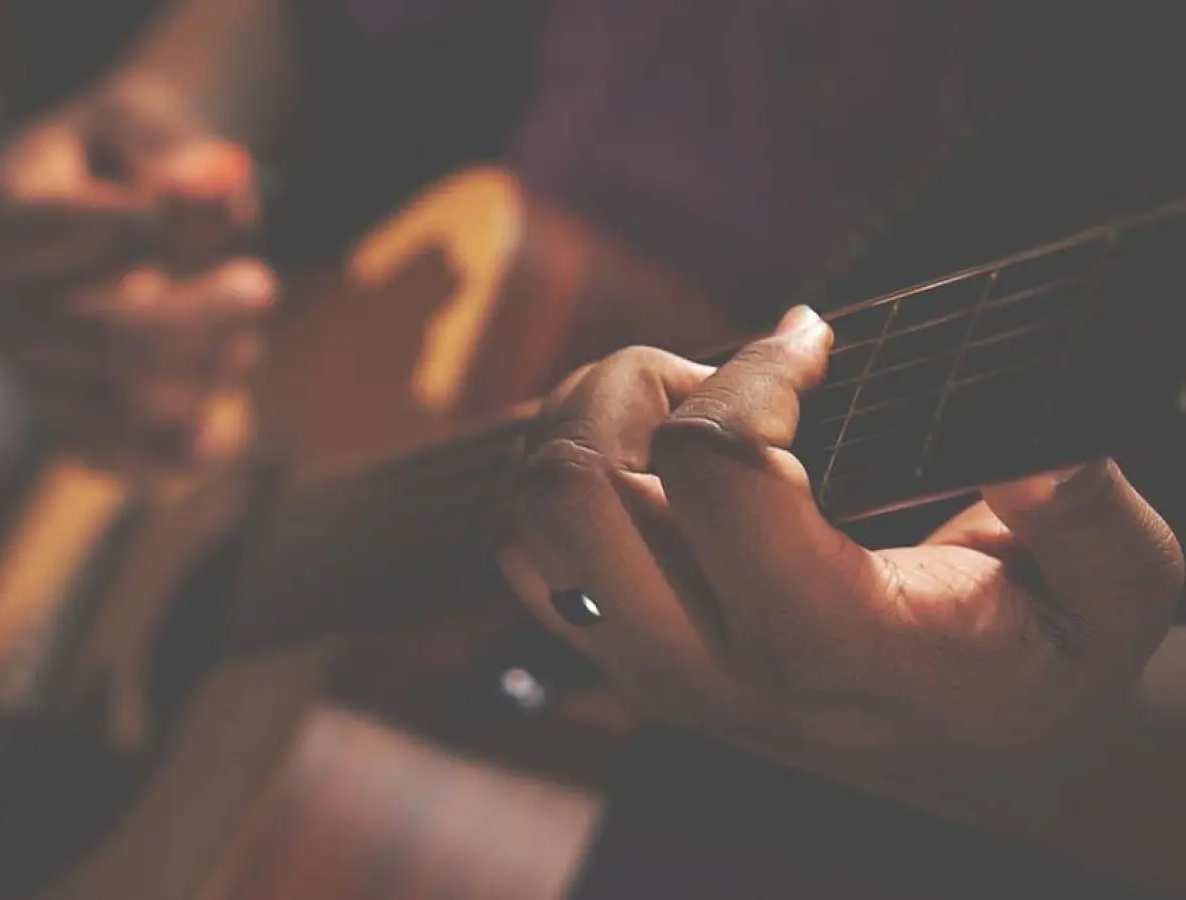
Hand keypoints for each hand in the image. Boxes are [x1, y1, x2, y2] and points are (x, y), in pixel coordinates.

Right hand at [0, 76, 274, 472]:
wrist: (82, 223)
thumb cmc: (116, 164)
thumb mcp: (136, 130)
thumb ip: (173, 151)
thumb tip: (222, 178)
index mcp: (5, 222)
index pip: (67, 231)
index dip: (148, 226)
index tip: (225, 202)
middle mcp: (1, 309)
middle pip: (102, 338)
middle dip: (194, 320)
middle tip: (265, 287)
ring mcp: (30, 375)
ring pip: (115, 409)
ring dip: (198, 384)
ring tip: (248, 349)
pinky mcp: (63, 422)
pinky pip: (115, 459)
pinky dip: (169, 458)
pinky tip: (218, 438)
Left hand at [498, 307, 1183, 820]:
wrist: (987, 754)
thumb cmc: (1046, 658)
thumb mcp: (1113, 589)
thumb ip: (1086, 514)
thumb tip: (1026, 445)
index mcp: (825, 640)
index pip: (712, 467)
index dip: (757, 367)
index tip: (817, 340)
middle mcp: (708, 664)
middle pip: (571, 486)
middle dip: (629, 386)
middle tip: (715, 380)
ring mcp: (647, 669)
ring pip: (529, 516)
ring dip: (584, 427)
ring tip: (679, 414)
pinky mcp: (618, 659)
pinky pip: (526, 555)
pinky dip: (565, 478)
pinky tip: (651, 461)